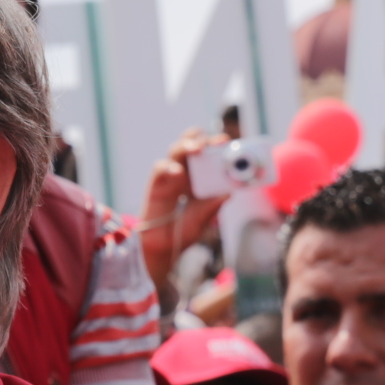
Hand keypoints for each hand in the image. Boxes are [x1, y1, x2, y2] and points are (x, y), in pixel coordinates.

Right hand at [137, 129, 226, 302]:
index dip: (215, 145)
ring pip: (175, 151)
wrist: (164, 246)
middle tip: (211, 141)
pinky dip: (168, 167)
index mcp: (201, 177)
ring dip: (185, 146)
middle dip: (199, 138)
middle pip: (190, 145)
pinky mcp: (155, 184)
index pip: (208, 154)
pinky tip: (177, 172)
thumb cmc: (185, 229)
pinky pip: (160, 169)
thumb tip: (229, 194)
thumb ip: (213, 207)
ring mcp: (169, 176)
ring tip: (196, 148)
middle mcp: (185, 172)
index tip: (226, 141)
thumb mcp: (203, 219)